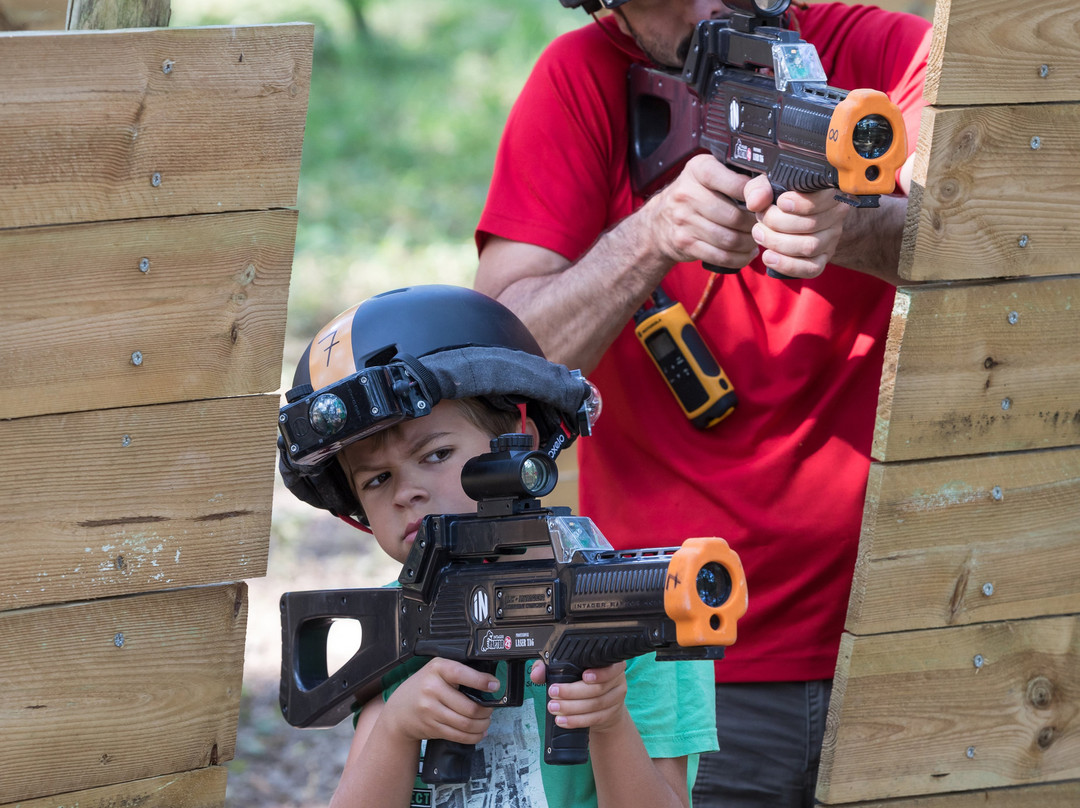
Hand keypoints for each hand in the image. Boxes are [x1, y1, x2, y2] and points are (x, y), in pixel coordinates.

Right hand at [382, 658, 498, 745]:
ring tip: (486, 721)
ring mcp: (431, 710)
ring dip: (482, 725)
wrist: (398, 712)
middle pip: (469, 706)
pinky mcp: (432, 727)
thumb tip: (489, 683)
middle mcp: (432, 688)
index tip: (495, 686)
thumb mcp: (436, 671)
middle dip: (486, 711)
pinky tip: (478, 732)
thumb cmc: (422, 688)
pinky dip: (473, 736)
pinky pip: (458, 735)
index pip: (462, 674)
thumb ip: (458, 673)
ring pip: (466, 723)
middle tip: (491, 709)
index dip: (482, 681)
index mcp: (437, 669)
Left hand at [531, 660, 629, 734]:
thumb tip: (537, 672)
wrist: (602, 704)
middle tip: (553, 692)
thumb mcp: (569, 670)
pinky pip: (595, 719)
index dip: (599, 673)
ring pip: (596, 704)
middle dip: (573, 692)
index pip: (610, 666)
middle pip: (598, 687)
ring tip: (554, 708)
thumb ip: (550, 667)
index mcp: (610, 662)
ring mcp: (616, 698)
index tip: (584, 676)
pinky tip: (563, 720)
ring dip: (572, 708)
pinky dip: (577, 721)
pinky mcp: (611, 714)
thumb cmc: (583, 681)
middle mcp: (617, 679)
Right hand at [643, 154, 758, 269]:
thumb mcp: (713, 176)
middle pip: (734, 216)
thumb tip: (767, 195)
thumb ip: (741, 180)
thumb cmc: (696, 195)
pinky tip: (745, 253)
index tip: (764, 203)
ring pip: (729, 239)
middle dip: (754, 224)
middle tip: (762, 225)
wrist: (659, 221)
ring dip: (748, 243)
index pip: (736, 183)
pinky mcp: (685, 243)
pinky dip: (738, 258)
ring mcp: (683, 220)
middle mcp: (687, 193)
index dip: (756, 196)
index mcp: (699, 169)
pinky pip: (720, 256)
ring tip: (754, 239)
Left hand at [743, 173, 850, 278]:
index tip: (780, 202)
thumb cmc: (775, 196)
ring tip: (759, 234)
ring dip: (777, 243)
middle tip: (760, 219)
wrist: (780, 216)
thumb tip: (756, 203)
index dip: (801, 203)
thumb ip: (758, 189)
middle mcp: (835, 216)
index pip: (824, 199)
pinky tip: (768, 256)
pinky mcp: (822, 259)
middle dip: (778, 223)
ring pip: (809, 247)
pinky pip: (811, 269)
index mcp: (828, 192)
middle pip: (812, 224)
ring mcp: (831, 239)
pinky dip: (787, 265)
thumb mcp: (765, 185)